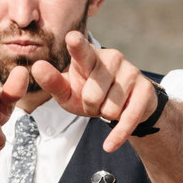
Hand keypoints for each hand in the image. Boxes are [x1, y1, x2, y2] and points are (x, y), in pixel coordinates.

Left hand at [29, 31, 158, 153]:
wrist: (125, 103)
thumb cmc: (90, 93)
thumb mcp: (68, 91)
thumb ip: (52, 81)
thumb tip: (37, 67)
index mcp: (88, 55)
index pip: (80, 51)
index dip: (77, 45)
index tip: (72, 38)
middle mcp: (111, 58)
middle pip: (92, 96)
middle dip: (90, 106)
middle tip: (95, 100)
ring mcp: (130, 72)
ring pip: (109, 110)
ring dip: (105, 114)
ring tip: (109, 104)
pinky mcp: (145, 90)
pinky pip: (128, 119)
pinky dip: (117, 136)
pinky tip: (109, 145)